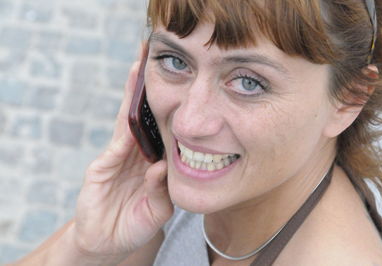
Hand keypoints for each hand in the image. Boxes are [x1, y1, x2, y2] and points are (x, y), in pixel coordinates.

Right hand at [71, 55, 172, 258]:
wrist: (108, 243)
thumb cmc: (135, 223)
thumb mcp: (158, 210)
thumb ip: (162, 189)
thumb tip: (163, 165)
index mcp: (151, 161)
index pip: (161, 128)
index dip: (168, 106)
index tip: (180, 81)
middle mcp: (135, 154)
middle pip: (143, 115)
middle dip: (148, 88)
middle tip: (155, 57)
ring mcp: (117, 158)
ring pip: (127, 121)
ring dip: (133, 95)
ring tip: (139, 66)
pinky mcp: (101, 168)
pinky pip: (117, 146)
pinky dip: (125, 128)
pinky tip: (132, 106)